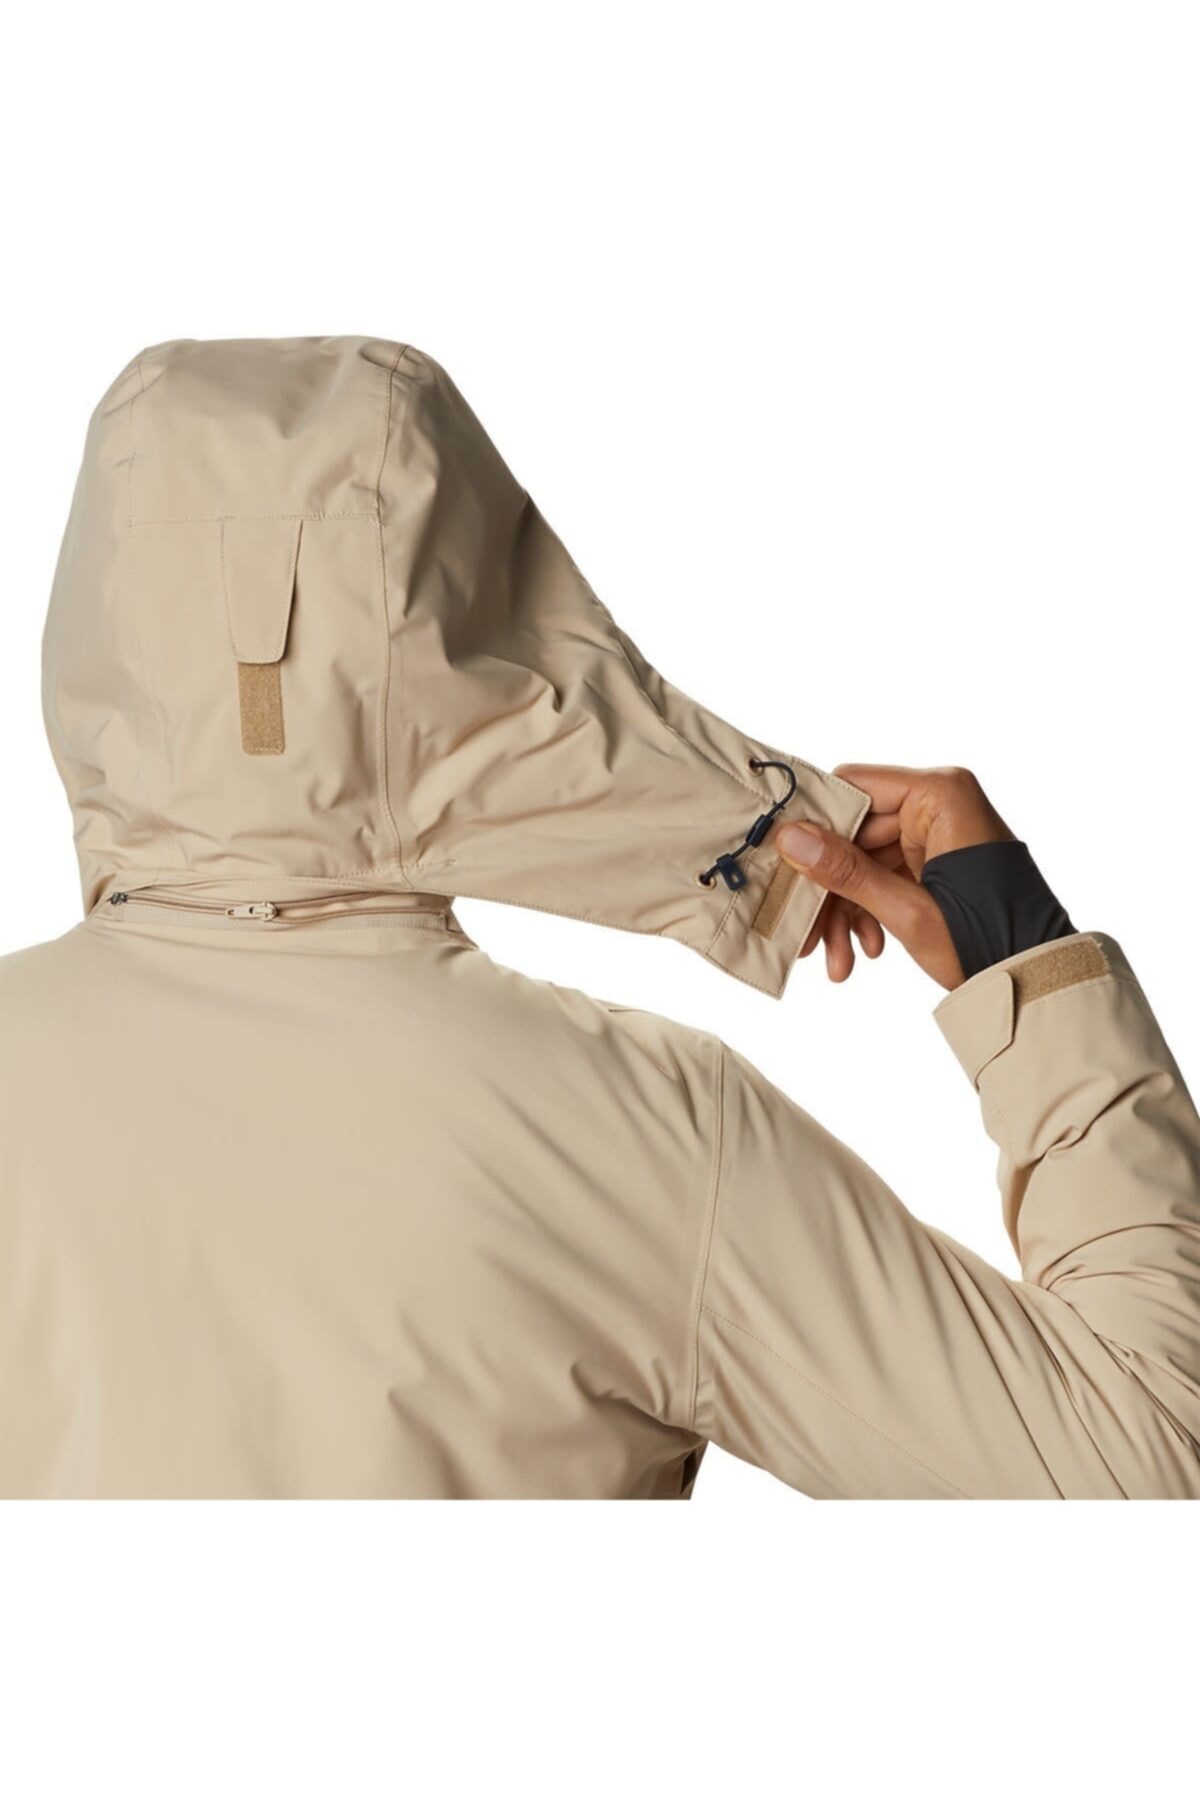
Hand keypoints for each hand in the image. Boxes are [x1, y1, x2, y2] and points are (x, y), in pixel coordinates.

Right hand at [776, 764, 1014, 988]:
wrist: (1038, 977)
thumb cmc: (990, 939)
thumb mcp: (908, 910)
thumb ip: (846, 872)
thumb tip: (790, 838)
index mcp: (941, 794)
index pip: (853, 787)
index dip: (814, 825)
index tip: (782, 861)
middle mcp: (940, 802)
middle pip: (855, 833)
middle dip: (830, 890)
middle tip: (807, 936)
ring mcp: (938, 831)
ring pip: (866, 860)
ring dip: (847, 909)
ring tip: (839, 961)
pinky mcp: (938, 859)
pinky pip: (887, 874)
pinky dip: (871, 910)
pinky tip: (866, 949)